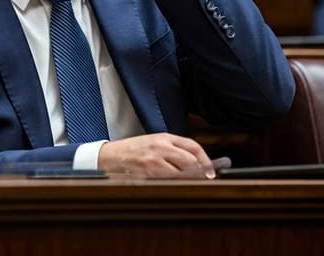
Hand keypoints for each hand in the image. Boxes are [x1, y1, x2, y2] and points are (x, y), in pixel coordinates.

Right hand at [97, 132, 215, 178]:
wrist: (113, 155)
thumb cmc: (134, 149)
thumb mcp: (155, 142)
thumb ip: (174, 149)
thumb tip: (197, 163)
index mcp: (164, 137)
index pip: (192, 145)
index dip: (205, 158)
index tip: (211, 169)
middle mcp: (160, 147)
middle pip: (190, 160)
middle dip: (200, 172)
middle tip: (205, 179)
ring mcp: (154, 161)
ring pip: (181, 174)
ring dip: (189, 180)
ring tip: (191, 184)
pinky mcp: (148, 174)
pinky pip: (168, 182)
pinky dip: (175, 185)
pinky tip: (176, 187)